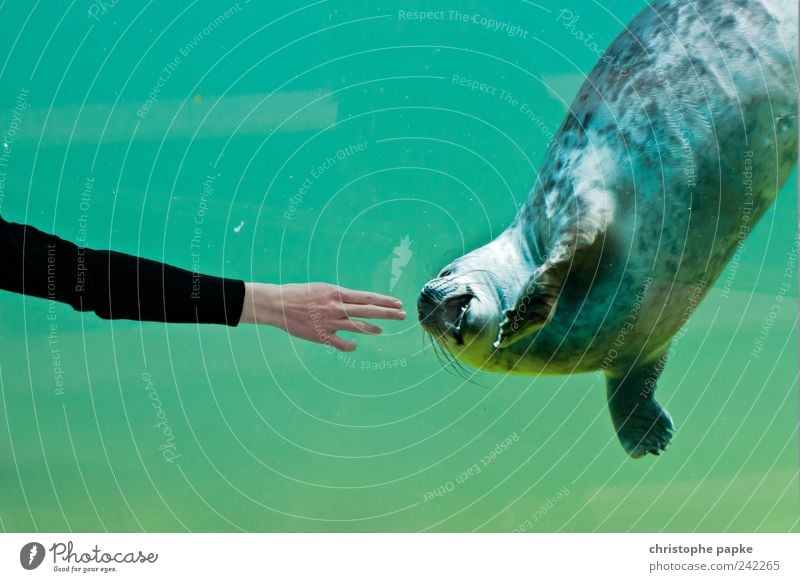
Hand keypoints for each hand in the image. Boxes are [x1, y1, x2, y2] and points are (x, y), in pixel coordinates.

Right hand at [239, 282, 405, 350]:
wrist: (278, 305)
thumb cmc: (299, 294)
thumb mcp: (322, 289)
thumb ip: (339, 296)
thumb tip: (355, 301)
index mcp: (337, 293)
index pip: (367, 297)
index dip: (384, 301)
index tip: (398, 303)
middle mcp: (337, 307)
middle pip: (368, 311)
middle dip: (388, 313)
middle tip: (402, 315)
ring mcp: (330, 323)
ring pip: (358, 327)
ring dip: (372, 329)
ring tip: (381, 330)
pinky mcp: (322, 336)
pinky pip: (341, 344)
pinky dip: (350, 345)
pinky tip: (355, 345)